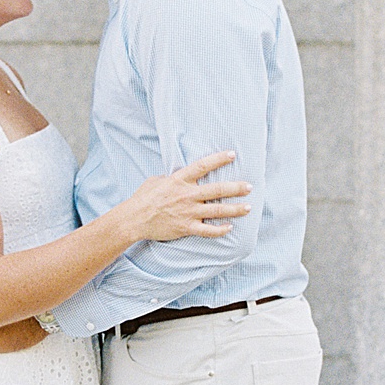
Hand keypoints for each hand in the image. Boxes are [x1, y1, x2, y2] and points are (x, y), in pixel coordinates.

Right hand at [126, 151, 251, 242]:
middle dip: (236, 188)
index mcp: (179, 180)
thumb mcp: (156, 180)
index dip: (219, 159)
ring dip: (235, 209)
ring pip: (217, 210)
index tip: (232, 154)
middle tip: (250, 186)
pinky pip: (208, 230)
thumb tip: (180, 174)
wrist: (134, 219)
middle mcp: (187, 195)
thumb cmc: (143, 198)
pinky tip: (230, 228)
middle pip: (217, 190)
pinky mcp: (186, 227)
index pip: (203, 166)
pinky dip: (220, 230)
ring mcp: (188, 212)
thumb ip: (172, 177)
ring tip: (248, 207)